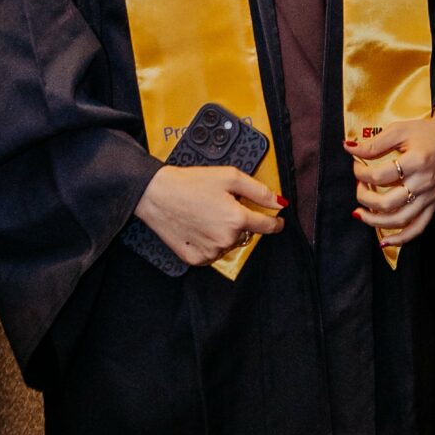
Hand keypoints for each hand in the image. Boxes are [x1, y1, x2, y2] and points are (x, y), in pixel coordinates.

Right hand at [134, 163, 283, 265]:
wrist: (156, 194)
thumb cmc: (189, 183)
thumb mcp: (229, 176)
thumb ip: (259, 191)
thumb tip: (279, 203)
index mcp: (237, 218)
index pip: (267, 226)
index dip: (275, 223)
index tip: (278, 222)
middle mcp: (225, 238)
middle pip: (246, 234)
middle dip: (240, 221)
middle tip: (221, 206)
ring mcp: (210, 251)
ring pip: (229, 244)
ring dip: (224, 233)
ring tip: (206, 215)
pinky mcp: (196, 258)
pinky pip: (212, 253)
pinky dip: (209, 243)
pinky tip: (198, 228)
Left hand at [349, 106, 434, 246]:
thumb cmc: (427, 133)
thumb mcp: (400, 130)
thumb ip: (374, 143)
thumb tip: (349, 148)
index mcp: (416, 162)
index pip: (380, 176)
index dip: (361, 173)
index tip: (356, 166)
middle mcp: (424, 183)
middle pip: (387, 203)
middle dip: (365, 198)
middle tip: (359, 187)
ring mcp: (429, 197)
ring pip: (399, 220)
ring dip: (375, 221)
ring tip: (361, 214)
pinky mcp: (434, 204)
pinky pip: (418, 228)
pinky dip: (401, 238)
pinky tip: (385, 240)